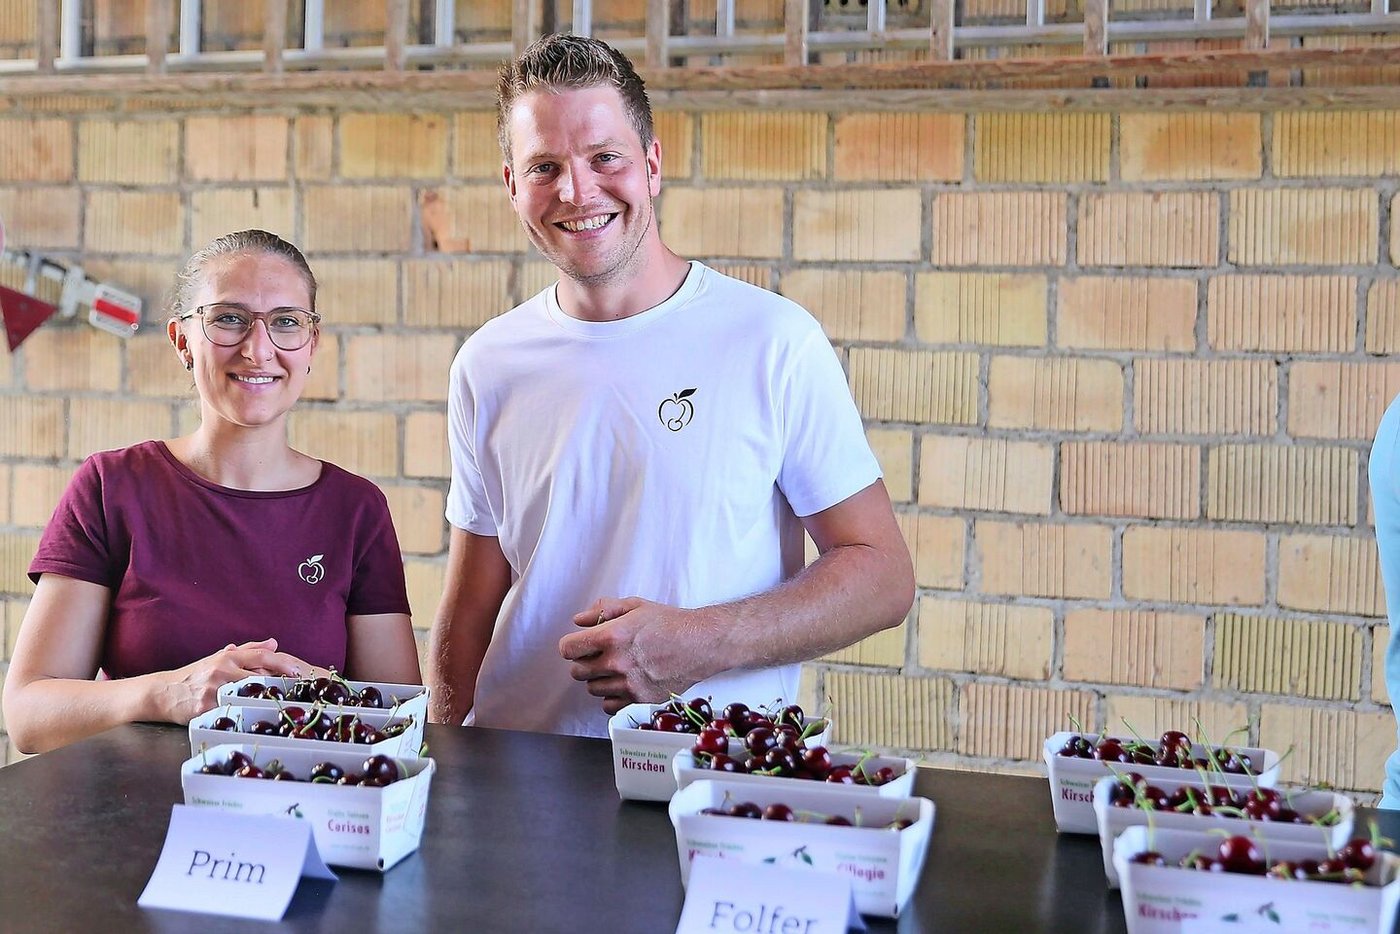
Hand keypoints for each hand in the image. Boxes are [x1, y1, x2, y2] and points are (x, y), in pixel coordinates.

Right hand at [157, 638, 305, 723]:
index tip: (299, 672)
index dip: (283, 664)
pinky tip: (254, 718)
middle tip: (296, 692)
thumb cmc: (195, 676)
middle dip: (279, 686)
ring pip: (248, 695)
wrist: (163, 692)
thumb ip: (247, 650)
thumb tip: (273, 643)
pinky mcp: (206, 707)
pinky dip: (243, 714)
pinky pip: (231, 711)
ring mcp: (214, 689)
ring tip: (278, 706)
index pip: (261, 657)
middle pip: (260, 677)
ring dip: (264, 701)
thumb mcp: (219, 658)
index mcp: (227, 657)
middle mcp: (222, 670)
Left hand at [558, 597, 710, 714]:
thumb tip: (580, 620)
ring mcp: (628, 684)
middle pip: (577, 672)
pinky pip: (609, 706)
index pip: (568, 649)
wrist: (701, 643)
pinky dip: (612, 697)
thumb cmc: (670, 622)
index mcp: (612, 636)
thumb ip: (603, 610)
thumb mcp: (635, 606)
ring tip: (617, 668)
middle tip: (599, 655)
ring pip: (593, 689)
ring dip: (599, 679)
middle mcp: (617, 662)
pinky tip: (624, 683)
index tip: (578, 645)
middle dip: (584, 662)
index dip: (571, 646)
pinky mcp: (640, 699)